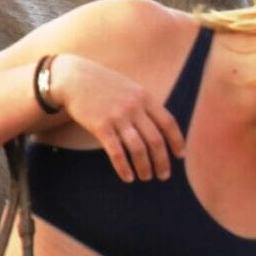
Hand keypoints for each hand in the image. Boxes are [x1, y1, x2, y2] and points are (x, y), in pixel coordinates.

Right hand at [53, 54, 183, 180]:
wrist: (75, 77)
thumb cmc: (105, 86)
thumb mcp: (131, 89)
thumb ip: (146, 106)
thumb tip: (161, 128)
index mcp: (145, 98)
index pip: (168, 123)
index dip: (177, 141)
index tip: (180, 156)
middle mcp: (135, 107)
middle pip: (156, 140)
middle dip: (162, 161)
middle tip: (163, 176)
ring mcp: (118, 117)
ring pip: (138, 149)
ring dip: (145, 167)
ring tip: (146, 178)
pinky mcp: (100, 126)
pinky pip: (116, 152)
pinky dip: (124, 167)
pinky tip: (128, 178)